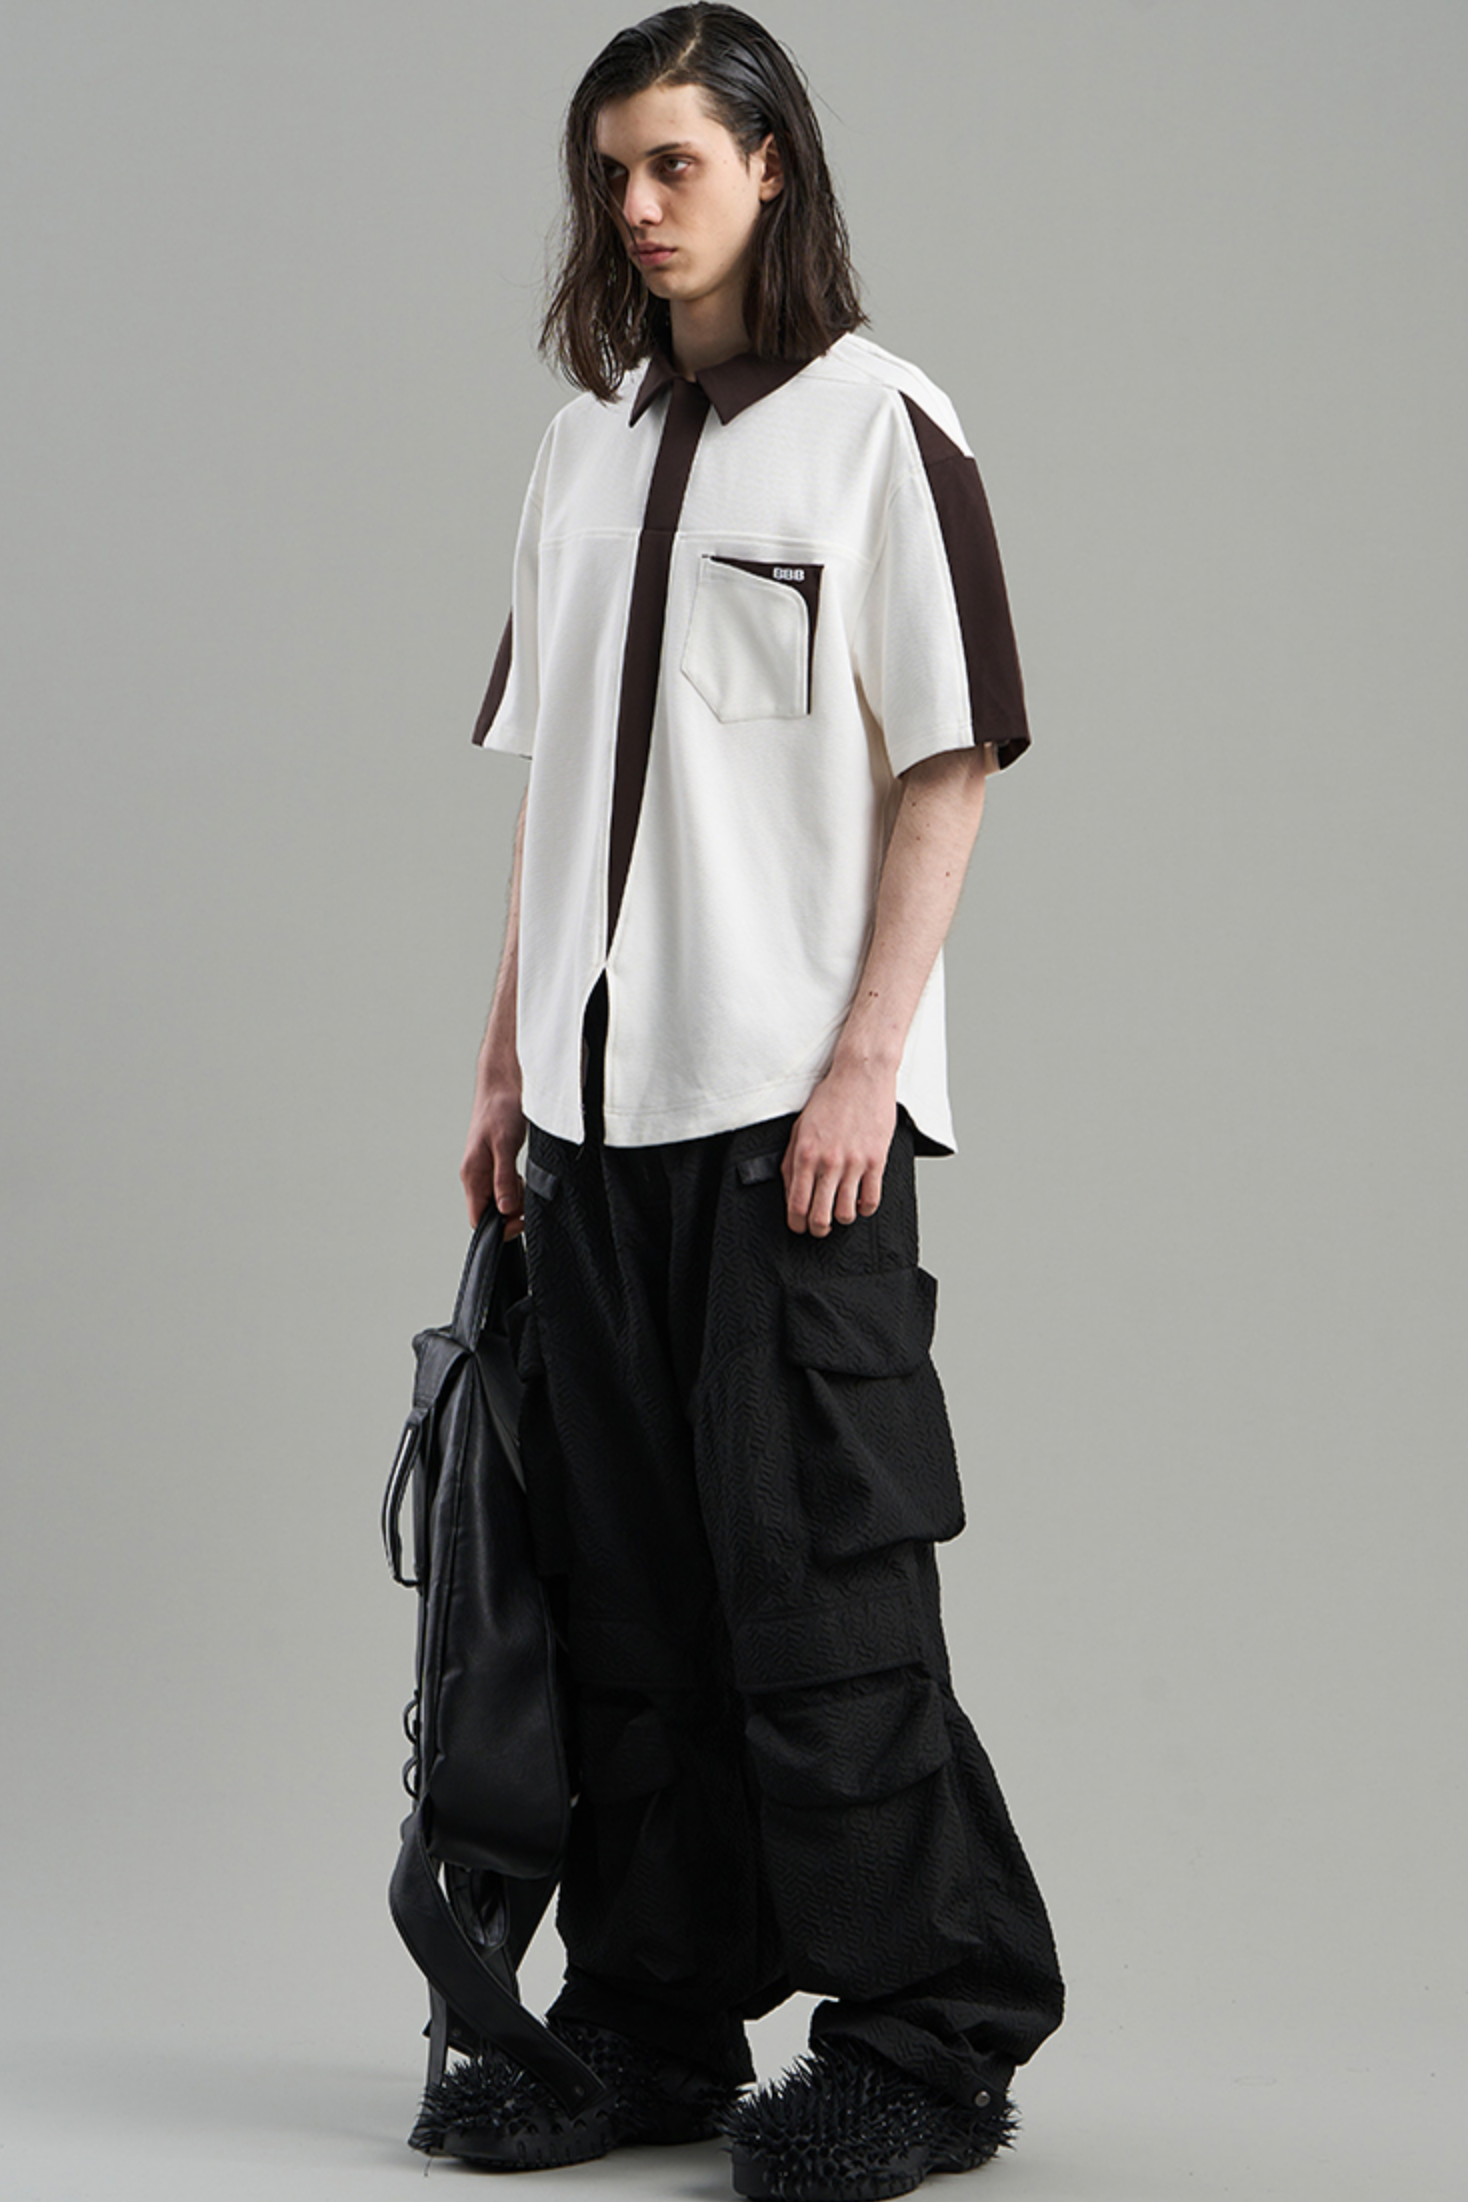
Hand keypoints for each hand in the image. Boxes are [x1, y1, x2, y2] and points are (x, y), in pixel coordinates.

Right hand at [460, 1082, 526, 1234]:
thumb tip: (506, 1209)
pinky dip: (519, 1187)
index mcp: (472, 1174)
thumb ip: (504, 1180)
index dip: (499, 1227)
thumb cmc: (500, 1109)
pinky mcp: (497, 1163)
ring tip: (528, 1185)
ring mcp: (486, 1170)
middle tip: (529, 1202)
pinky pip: (506, 1186)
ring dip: (517, 1200)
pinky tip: (526, 1176)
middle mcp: (476, 1176)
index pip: (478, 1218)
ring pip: (501, 1200)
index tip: (520, 1221)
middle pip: (491, 1212)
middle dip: (512, 1214)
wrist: (504, 1084)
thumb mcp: (505, 1146)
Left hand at [780, 1062, 897, 1235]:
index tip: (799, 1226)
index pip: (797, 1204)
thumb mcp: (800, 1127)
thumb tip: (790, 1189)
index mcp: (805, 1154)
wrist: (861, 1076)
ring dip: (841, 1219)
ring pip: (846, 1213)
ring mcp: (854, 1163)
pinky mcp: (876, 1160)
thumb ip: (792, 1160)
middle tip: (819, 1228)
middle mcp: (828, 1162)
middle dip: (817, 1229)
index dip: (796, 1223)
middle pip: (820, 1216)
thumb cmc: (831, 1098)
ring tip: (840, 1211)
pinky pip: (871, 1200)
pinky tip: (860, 1202)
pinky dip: (865, 1208)